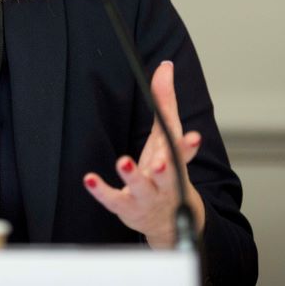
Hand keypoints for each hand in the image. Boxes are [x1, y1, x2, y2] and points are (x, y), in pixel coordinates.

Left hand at [83, 60, 205, 247]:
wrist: (168, 219)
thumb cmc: (167, 169)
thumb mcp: (167, 136)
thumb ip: (165, 101)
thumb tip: (166, 65)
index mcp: (176, 162)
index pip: (185, 153)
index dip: (189, 146)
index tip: (195, 138)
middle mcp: (165, 181)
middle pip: (168, 175)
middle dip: (166, 168)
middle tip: (161, 161)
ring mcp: (146, 196)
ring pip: (141, 188)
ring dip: (133, 176)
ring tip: (123, 161)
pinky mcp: (126, 206)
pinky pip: (113, 199)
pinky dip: (101, 190)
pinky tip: (89, 179)